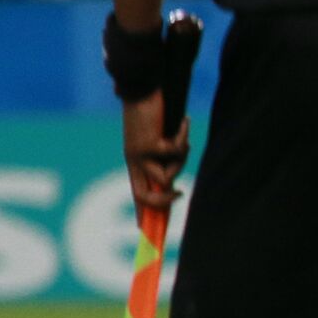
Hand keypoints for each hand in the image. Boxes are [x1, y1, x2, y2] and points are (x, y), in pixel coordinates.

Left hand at [122, 90, 189, 209]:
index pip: (138, 193)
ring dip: (182, 157)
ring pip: (167, 174)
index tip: (143, 231)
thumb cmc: (153, 111)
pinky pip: (176, 152)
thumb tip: (173, 181)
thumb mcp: (160, 140)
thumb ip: (165, 159)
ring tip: (181, 133)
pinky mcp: (148, 144)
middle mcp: (134, 160)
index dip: (141, 213)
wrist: (142, 86)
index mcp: (135, 161)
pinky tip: (183, 122)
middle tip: (180, 194)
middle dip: (161, 201)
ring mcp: (139, 154)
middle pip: (143, 195)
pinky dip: (183, 137)